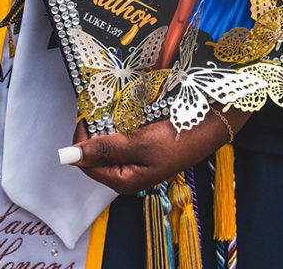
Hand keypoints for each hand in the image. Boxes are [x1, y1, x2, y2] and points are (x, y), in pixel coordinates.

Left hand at [64, 107, 248, 193]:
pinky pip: (122, 134)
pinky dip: (121, 120)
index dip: (81, 137)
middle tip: (100, 102)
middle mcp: (127, 173)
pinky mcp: (144, 146)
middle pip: (95, 152)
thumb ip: (105, 148)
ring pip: (108, 140)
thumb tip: (68, 156)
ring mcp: (136, 160)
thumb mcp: (141, 144)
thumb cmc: (181, 137)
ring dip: (107, 121)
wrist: (214, 124)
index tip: (86, 111)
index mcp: (123, 180)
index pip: (85, 162)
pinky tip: (127, 107)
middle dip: (95, 128)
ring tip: (113, 102)